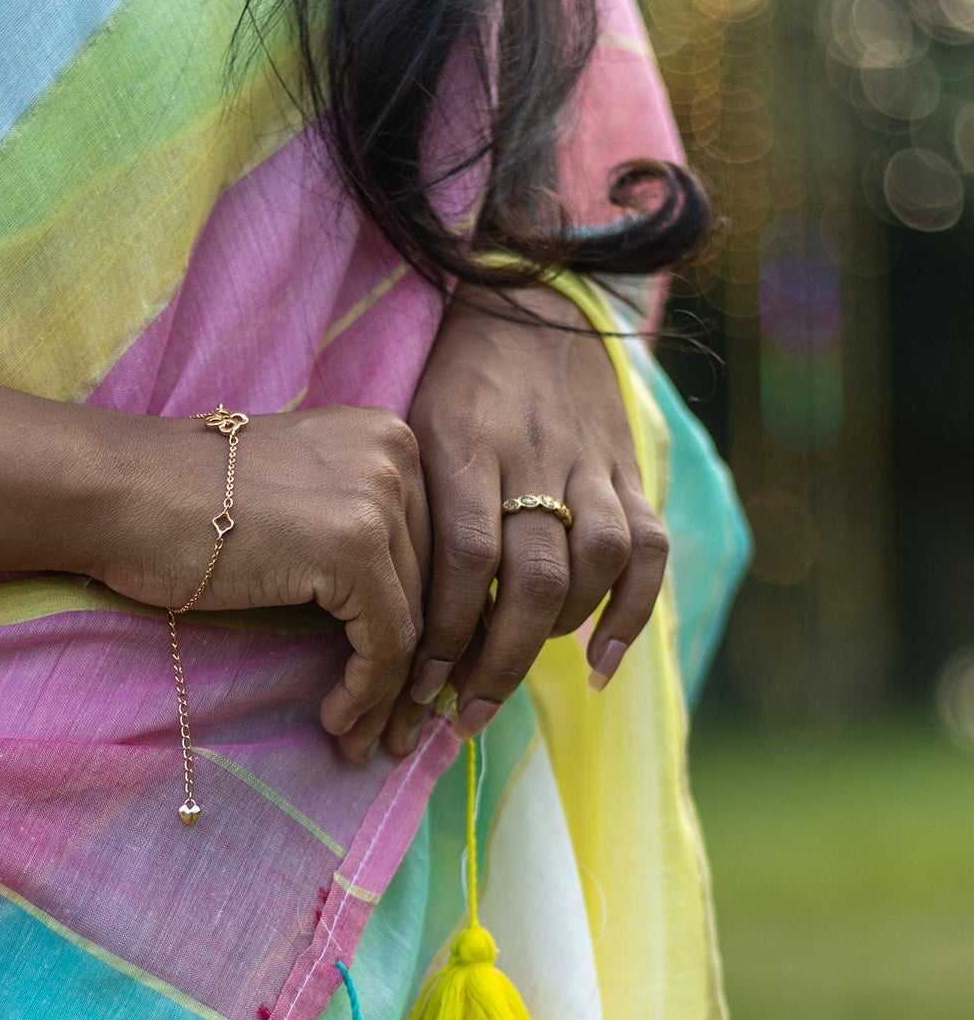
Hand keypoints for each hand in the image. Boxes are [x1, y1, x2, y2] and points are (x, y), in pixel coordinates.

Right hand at [97, 406, 428, 763]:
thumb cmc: (179, 504)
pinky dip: (365, 693)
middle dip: (417, 668)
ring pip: (413, 622)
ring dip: (389, 695)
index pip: (432, 545)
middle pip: (431, 585)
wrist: (119, 492)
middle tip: (396, 728)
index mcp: (385, 436)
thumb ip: (349, 524)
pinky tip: (335, 720)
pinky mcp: (353, 549)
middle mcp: (395, 454)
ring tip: (362, 740)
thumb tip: (393, 612)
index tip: (410, 682)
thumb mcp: (293, 495)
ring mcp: (377, 498)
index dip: (428, 623)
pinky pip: (384, 643)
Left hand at [382, 282, 667, 755]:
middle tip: (457, 716)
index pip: (461, 555)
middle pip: (531, 576)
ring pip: (591, 565)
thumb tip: (371, 613)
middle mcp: (533, 455)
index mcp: (464, 446)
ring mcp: (588, 461)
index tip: (413, 687)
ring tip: (502, 679)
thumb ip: (402, 509)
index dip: (442, 630)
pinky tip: (597, 663)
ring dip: (550, 637)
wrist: (526, 304)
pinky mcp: (627, 469)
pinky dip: (628, 611)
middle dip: (494, 659)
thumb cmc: (442, 387)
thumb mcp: (404, 433)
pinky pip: (647, 548)